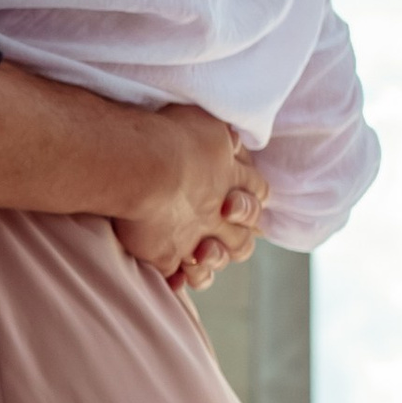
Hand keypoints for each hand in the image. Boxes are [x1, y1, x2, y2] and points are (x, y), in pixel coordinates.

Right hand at [111, 107, 264, 287]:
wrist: (143, 164)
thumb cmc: (172, 135)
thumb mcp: (206, 123)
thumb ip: (220, 135)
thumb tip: (234, 138)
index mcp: (231, 179)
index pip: (258, 193)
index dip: (254, 199)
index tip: (245, 201)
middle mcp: (218, 214)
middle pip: (243, 239)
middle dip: (239, 240)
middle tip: (220, 234)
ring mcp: (194, 238)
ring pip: (216, 261)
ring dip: (212, 263)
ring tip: (199, 256)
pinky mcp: (166, 256)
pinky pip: (176, 276)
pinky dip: (176, 279)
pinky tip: (172, 278)